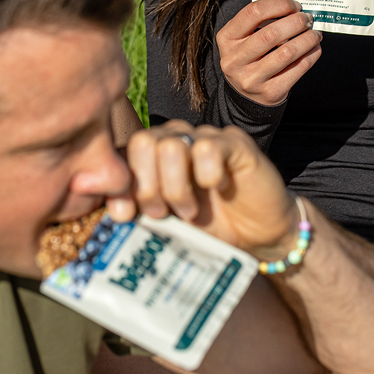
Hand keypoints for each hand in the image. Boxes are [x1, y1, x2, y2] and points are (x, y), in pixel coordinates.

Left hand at [123, 120, 297, 257]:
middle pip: (143, 142)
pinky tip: (219, 188)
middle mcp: (177, 138)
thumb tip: (114, 209)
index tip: (124, 216)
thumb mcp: (167, 223)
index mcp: (155, 155)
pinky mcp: (234, 142)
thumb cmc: (211, 228)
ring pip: (170, 145)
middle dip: (146, 186)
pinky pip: (207, 148)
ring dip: (176, 187)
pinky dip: (207, 175)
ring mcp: (205, 137)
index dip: (120, 185)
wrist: (259, 236)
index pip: (123, 152)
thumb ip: (140, 210)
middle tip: (161, 213)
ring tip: (189, 210)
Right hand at [216, 0, 322, 105]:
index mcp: (226, 38)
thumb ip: (260, 22)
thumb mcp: (242, 38)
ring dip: (307, 39)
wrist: (246, 96)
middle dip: (296, 22)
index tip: (294, 5)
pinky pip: (297, 69)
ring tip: (315, 34)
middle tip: (307, 19)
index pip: (253, 12)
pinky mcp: (270, 92)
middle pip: (271, 33)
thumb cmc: (248, 58)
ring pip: (287, 52)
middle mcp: (235, 59)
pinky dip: (311, 55)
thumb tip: (294, 10)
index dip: (279, 4)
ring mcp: (251, 78)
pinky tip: (315, 48)